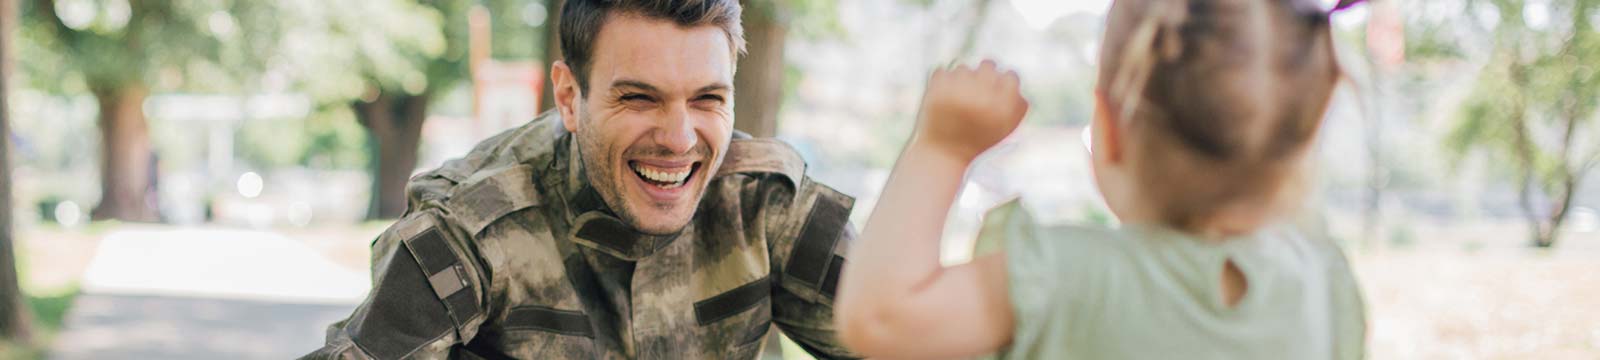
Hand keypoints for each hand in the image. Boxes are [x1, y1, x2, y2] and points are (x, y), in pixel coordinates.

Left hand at [911, 60, 1029, 161]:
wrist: (944, 153)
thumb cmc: (978, 141)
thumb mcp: (1005, 128)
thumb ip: (1017, 104)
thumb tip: (1017, 83)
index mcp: (1002, 105)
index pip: (1010, 76)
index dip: (1003, 83)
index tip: (996, 91)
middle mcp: (982, 95)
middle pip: (988, 65)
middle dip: (983, 75)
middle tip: (976, 90)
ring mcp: (958, 89)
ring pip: (964, 68)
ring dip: (961, 82)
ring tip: (957, 102)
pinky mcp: (937, 88)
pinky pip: (943, 72)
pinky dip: (943, 84)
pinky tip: (943, 101)